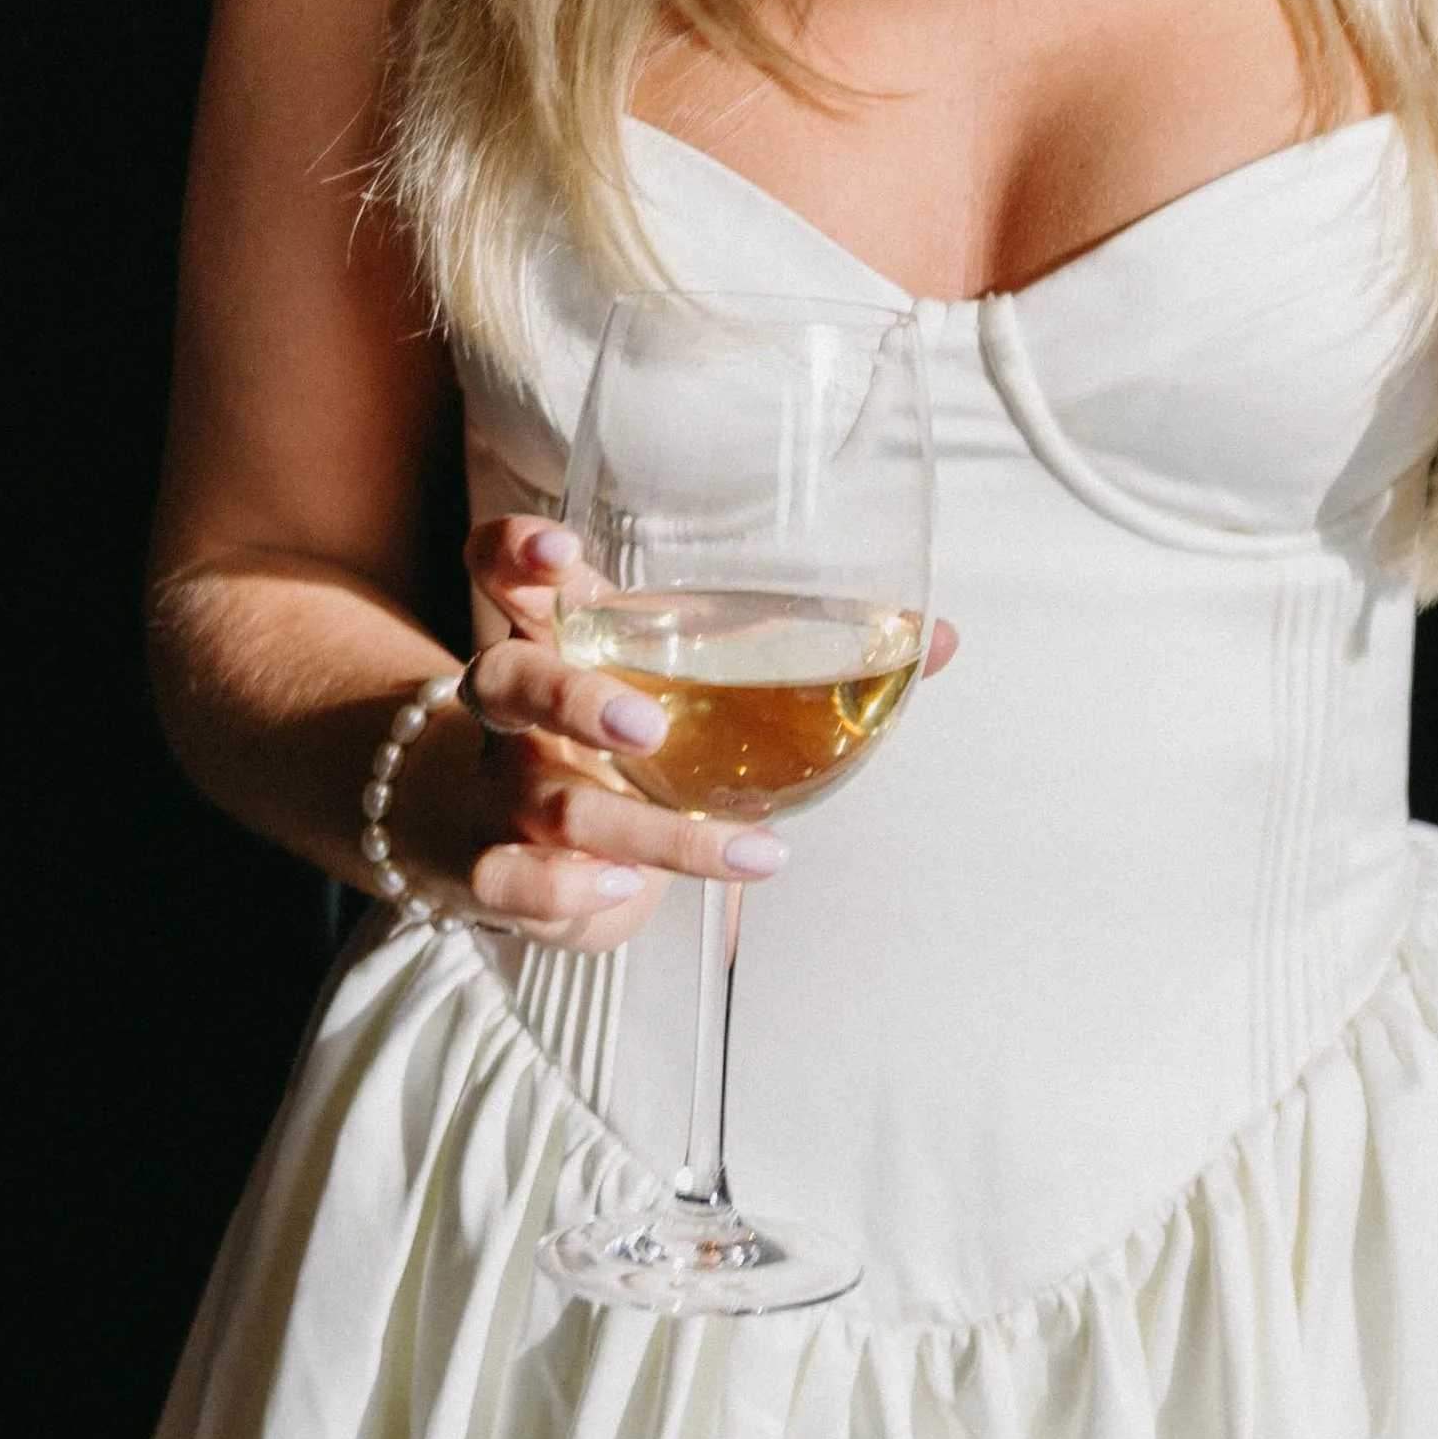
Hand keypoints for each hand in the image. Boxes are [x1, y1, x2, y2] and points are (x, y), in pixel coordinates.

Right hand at [391, 517, 957, 951]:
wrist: (524, 834)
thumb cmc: (634, 734)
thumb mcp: (705, 680)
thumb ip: (817, 653)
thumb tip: (940, 637)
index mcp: (567, 633)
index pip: (504, 570)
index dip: (514, 552)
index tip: (557, 546)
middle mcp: (517, 707)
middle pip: (504, 678)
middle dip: (571, 698)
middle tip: (647, 726)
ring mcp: (501, 787)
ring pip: (542, 798)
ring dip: (637, 827)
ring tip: (736, 850)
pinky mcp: (497, 867)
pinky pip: (505, 880)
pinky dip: (561, 890)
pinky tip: (625, 892)